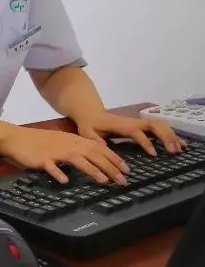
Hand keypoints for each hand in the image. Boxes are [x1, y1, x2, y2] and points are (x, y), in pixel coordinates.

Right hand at [0, 126, 128, 184]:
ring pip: (77, 159)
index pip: (99, 148)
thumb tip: (96, 158)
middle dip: (110, 167)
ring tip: (103, 181)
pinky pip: (51, 166)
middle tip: (122, 181)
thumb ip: (77, 148)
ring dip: (91, 170)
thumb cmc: (39, 142)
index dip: (114, 159)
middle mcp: (67, 144)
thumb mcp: (62, 141)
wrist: (16, 138)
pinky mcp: (41, 159)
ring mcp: (54, 151)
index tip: (126, 170)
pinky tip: (65, 181)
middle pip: (92, 154)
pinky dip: (58, 173)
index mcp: (74, 140)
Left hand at [72, 112, 186, 156]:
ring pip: (159, 124)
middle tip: (173, 151)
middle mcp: (132, 122)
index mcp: (121, 125)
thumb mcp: (86, 132)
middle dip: (165, 136)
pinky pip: (159, 127)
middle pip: (154, 125)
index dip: (145, 142)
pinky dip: (170, 134)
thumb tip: (105, 148)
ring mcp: (138, 122)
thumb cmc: (89, 124)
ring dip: (171, 135)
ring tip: (180, 149)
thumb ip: (94, 140)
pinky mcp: (141, 125)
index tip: (153, 153)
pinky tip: (179, 143)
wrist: (90, 113)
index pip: (136, 132)